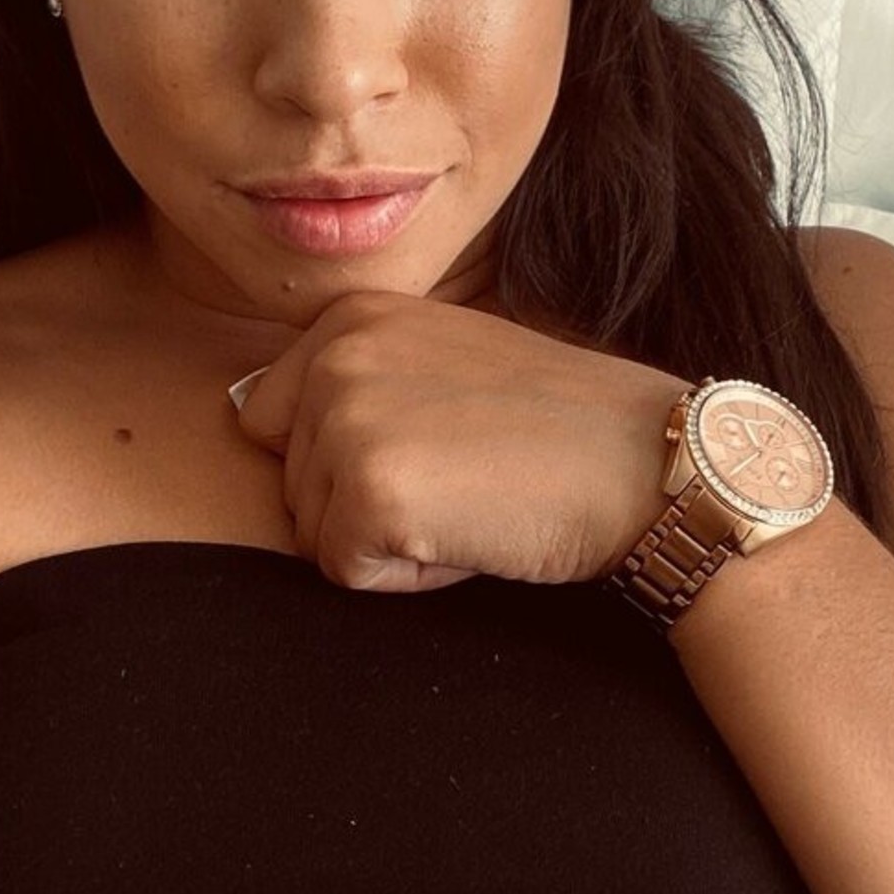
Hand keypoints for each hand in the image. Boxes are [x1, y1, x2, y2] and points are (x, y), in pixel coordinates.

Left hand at [234, 290, 686, 591]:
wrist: (647, 462)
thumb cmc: (557, 426)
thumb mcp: (440, 361)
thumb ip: (353, 379)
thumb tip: (246, 413)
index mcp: (349, 317)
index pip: (275, 424)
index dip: (354, 460)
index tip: (442, 442)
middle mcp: (336, 355)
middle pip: (291, 484)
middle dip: (366, 504)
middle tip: (465, 477)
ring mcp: (348, 420)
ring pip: (315, 533)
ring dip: (388, 540)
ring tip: (472, 499)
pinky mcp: (367, 491)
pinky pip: (349, 572)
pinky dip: (409, 575)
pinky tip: (472, 532)